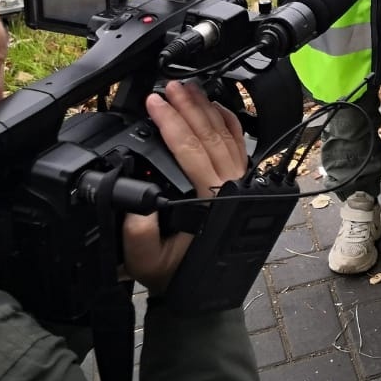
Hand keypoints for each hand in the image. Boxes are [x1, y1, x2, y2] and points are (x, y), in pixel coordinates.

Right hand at [121, 80, 246, 295]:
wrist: (203, 294)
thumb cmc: (176, 275)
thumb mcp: (147, 262)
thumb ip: (137, 235)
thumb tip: (136, 203)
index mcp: (212, 200)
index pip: (189, 149)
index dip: (171, 122)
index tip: (154, 103)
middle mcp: (232, 186)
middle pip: (209, 134)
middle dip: (188, 106)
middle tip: (170, 86)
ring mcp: (242, 182)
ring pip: (226, 135)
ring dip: (206, 108)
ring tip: (188, 88)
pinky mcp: (244, 182)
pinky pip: (240, 145)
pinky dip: (230, 122)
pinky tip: (217, 106)